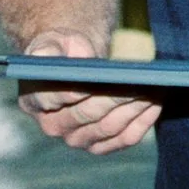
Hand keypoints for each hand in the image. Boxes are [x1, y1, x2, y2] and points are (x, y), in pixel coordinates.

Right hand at [17, 28, 159, 154]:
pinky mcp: (99, 146)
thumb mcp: (53, 42)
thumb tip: (76, 58)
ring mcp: (76, 140)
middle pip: (87, 114)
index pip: (51, 99)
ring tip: (154, 87)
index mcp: (32, 101)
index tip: (99, 79)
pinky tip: (156, 102)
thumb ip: (51, 50)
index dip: (75, 90)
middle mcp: (52, 126)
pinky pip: (125, 138)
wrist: (75, 66)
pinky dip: (143, 121)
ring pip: (110, 127)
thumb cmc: (62, 51)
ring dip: (134, 107)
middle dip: (115, 96)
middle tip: (138, 80)